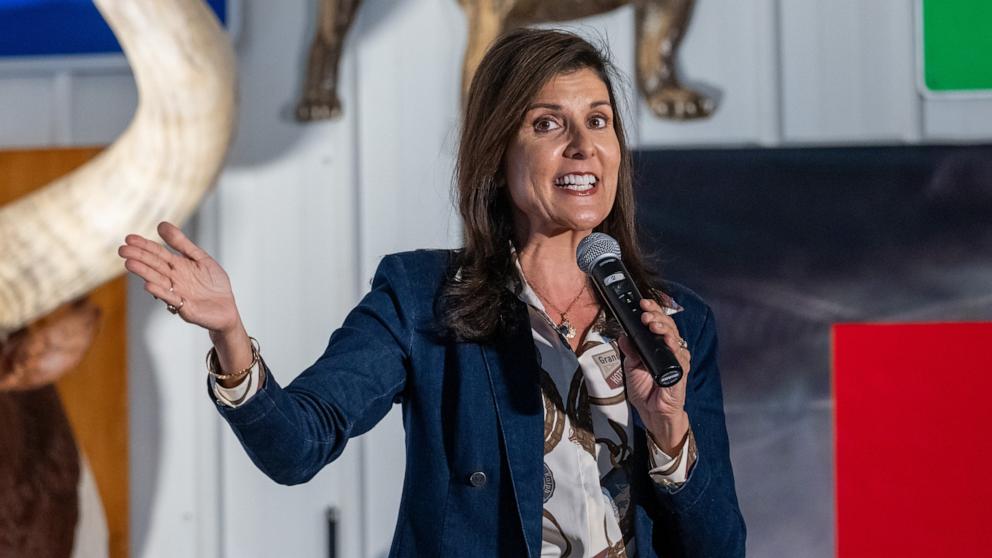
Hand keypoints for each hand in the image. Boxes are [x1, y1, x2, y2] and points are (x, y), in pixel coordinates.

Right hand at [118, 221, 241, 334]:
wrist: (227, 309)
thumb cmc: (214, 284)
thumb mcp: (201, 258)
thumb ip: (182, 244)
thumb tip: (161, 225)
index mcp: (178, 266)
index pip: (158, 253)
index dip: (144, 245)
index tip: (129, 238)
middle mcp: (174, 279)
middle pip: (154, 266)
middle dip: (139, 257)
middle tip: (122, 250)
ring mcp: (178, 293)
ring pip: (158, 281)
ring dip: (144, 273)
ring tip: (130, 264)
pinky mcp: (185, 308)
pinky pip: (171, 299)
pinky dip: (160, 292)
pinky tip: (148, 285)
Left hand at [618, 298, 690, 454]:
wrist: (653, 413)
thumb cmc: (646, 391)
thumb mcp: (631, 368)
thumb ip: (629, 352)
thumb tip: (623, 336)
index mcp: (658, 346)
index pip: (658, 323)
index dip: (652, 311)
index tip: (642, 304)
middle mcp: (670, 350)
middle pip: (668, 326)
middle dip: (656, 315)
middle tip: (645, 312)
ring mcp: (677, 360)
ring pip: (674, 337)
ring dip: (663, 327)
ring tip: (652, 323)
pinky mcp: (681, 371)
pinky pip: (679, 356)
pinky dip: (673, 346)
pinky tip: (667, 340)